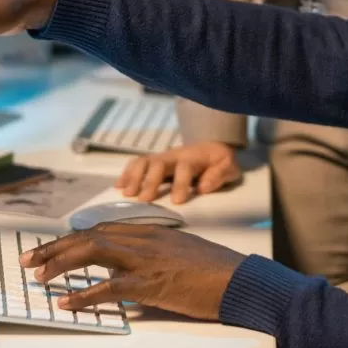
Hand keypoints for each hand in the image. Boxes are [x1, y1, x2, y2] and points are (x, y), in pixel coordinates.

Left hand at [19, 223, 244, 319]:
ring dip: (62, 263)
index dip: (70, 239)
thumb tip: (121, 273)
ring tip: (39, 276)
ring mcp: (146, 259)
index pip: (100, 230)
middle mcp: (143, 240)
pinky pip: (110, 287)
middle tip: (29, 260)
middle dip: (55, 247)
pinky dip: (85, 294)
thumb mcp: (176, 254)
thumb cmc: (210, 269)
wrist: (236, 278)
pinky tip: (67, 301)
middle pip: (90, 237)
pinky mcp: (151, 284)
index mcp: (148, 232)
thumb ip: (148, 256)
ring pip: (95, 252)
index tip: (48, 249)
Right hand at [116, 141, 242, 203]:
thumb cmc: (219, 160)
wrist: (211, 145)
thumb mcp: (229, 166)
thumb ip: (219, 174)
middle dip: (150, 180)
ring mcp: (162, 158)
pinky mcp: (154, 162)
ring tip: (126, 194)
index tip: (177, 202)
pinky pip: (137, 164)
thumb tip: (203, 187)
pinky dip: (126, 174)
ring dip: (134, 176)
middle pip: (158, 163)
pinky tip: (118, 187)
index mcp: (194, 157)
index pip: (185, 167)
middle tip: (144, 199)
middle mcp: (174, 156)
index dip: (181, 183)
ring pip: (144, 161)